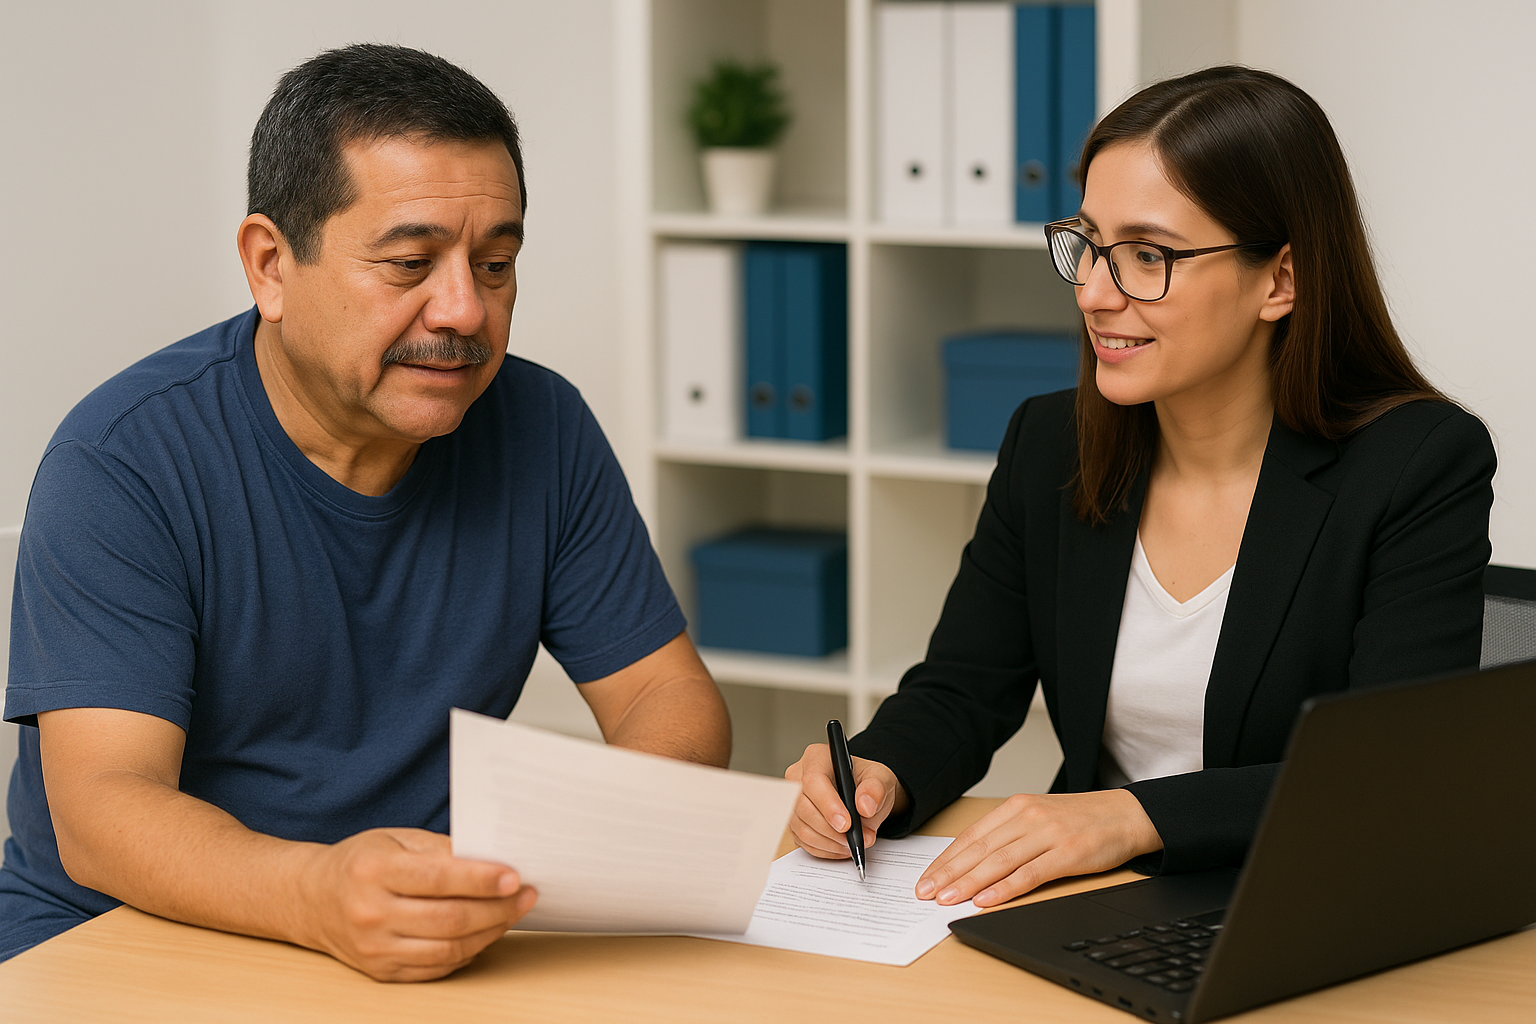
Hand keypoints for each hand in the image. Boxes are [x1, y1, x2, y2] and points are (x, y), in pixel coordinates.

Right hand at [300, 828, 536, 980]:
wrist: (312, 899)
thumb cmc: (362, 862)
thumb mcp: (395, 839)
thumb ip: (441, 849)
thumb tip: (492, 861)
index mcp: (374, 871)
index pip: (438, 878)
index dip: (481, 879)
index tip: (515, 876)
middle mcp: (371, 913)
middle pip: (449, 919)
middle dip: (497, 908)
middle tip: (526, 895)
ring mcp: (375, 948)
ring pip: (447, 949)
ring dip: (490, 932)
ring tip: (512, 912)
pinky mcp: (382, 972)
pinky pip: (436, 968)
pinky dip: (468, 952)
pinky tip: (485, 933)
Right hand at [785, 744, 908, 859]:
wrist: (864, 795)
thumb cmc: (867, 782)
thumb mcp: (880, 779)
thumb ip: (875, 789)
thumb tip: (865, 806)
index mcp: (817, 757)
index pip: (813, 781)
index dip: (827, 805)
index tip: (846, 825)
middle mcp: (798, 777)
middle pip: (803, 807)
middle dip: (830, 830)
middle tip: (855, 840)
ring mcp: (793, 801)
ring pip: (801, 827)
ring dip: (828, 842)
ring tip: (851, 844)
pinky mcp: (794, 821)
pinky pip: (802, 841)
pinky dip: (824, 849)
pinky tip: (841, 848)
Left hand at [916, 790, 1161, 907]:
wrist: (1126, 814)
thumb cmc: (1081, 820)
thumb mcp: (1038, 817)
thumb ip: (1008, 835)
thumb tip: (972, 863)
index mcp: (1015, 807)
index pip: (970, 836)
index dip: (945, 859)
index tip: (925, 878)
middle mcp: (1027, 816)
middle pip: (978, 849)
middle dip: (948, 873)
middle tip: (925, 893)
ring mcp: (1047, 834)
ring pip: (998, 862)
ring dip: (969, 883)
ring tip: (947, 900)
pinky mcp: (1068, 852)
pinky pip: (1029, 874)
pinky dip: (1005, 889)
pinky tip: (986, 900)